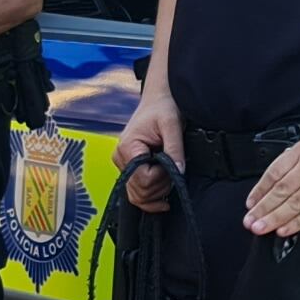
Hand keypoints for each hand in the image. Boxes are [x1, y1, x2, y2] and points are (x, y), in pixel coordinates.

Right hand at [114, 81, 180, 210]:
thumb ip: (175, 149)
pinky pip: (136, 192)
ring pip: (136, 196)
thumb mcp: (172, 124)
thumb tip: (178, 171)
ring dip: (157, 193)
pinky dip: (150, 198)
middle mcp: (121, 158)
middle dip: (161, 187)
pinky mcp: (129, 168)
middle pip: (139, 192)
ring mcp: (123, 165)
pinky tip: (163, 199)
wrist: (158, 100)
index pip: (142, 179)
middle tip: (174, 169)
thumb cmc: (163, 107)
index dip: (162, 178)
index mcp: (128, 147)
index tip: (172, 164)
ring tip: (170, 175)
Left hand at [241, 132, 299, 237]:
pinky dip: (297, 222)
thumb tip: (279, 182)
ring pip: (294, 203)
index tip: (251, 203)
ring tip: (261, 228)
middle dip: (263, 208)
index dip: (260, 190)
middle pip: (281, 189)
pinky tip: (285, 229)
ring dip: (275, 218)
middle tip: (250, 221)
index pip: (275, 171)